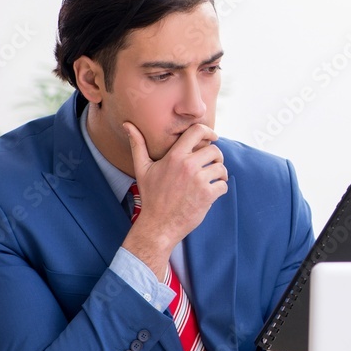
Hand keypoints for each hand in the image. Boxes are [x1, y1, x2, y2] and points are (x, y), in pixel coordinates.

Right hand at [121, 122, 228, 277]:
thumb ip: (138, 145)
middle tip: (212, 164)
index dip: (209, 131)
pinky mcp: (207, 195)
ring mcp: (198, 180)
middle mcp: (187, 166)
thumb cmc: (151, 196)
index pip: (197, 131)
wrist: (158, 225)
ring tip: (213, 179)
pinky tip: (211, 192)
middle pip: (215, 150)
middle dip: (217, 157)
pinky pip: (223, 185)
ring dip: (220, 174)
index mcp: (174, 156)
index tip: (213, 137)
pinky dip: (220, 188)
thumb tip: (127, 125)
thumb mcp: (142, 169)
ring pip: (221, 168)